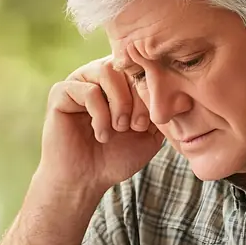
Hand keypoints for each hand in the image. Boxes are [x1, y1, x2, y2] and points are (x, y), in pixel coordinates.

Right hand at [37, 56, 163, 194]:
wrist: (86, 180)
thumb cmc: (116, 157)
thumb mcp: (149, 135)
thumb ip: (163, 113)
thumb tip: (184, 97)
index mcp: (121, 80)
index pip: (143, 65)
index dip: (153, 89)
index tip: (153, 121)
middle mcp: (99, 74)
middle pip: (126, 64)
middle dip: (138, 97)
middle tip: (136, 126)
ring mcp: (79, 80)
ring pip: (107, 70)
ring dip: (120, 103)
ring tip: (120, 128)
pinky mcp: (61, 92)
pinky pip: (87, 90)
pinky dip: (100, 114)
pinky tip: (102, 135)